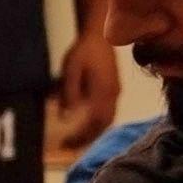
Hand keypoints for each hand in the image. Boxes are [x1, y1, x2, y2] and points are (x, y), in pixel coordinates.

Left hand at [52, 33, 123, 158]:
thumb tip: (66, 116)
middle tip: (69, 146)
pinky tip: (85, 124)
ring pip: (107, 119)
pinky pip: (108, 111)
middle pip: (103, 124)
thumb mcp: (70, 71)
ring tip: (76, 138)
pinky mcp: (114, 88)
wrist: (100, 36)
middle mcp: (113, 95)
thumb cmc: (83, 51)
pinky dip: (97, 122)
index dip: (82, 136)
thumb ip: (68, 93)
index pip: (95, 122)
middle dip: (87, 137)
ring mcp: (116, 92)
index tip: (66, 144)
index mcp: (103, 92)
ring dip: (93, 131)